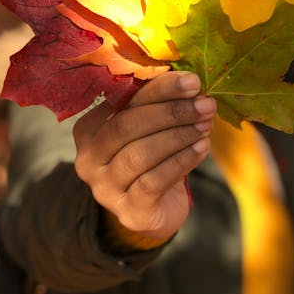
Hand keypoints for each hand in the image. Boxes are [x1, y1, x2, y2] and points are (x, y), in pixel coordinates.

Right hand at [73, 71, 215, 242]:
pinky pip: (154, 181)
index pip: (123, 101)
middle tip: (205, 104)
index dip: (159, 88)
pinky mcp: (128, 211)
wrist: (155, 210)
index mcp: (90, 128)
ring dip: (178, 136)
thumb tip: (190, 81)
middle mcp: (88, 158)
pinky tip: (201, 148)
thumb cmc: (153, 159)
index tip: (192, 81)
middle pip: (127, 125)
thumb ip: (157, 106)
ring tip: (205, 125)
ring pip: (140, 154)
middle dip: (171, 112)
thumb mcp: (149, 129)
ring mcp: (104, 188)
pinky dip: (181, 161)